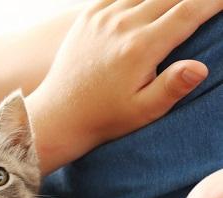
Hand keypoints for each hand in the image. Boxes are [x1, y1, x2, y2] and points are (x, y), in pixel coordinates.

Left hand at [27, 0, 222, 172]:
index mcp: (140, 48)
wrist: (58, 115)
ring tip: (180, 4)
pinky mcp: (88, 16)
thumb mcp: (143, 111)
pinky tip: (150, 2)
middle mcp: (122, 25)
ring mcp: (102, 17)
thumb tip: (201, 67)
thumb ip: (172, 87)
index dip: (214, 2)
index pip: (189, 11)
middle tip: (208, 2)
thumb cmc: (105, 117)